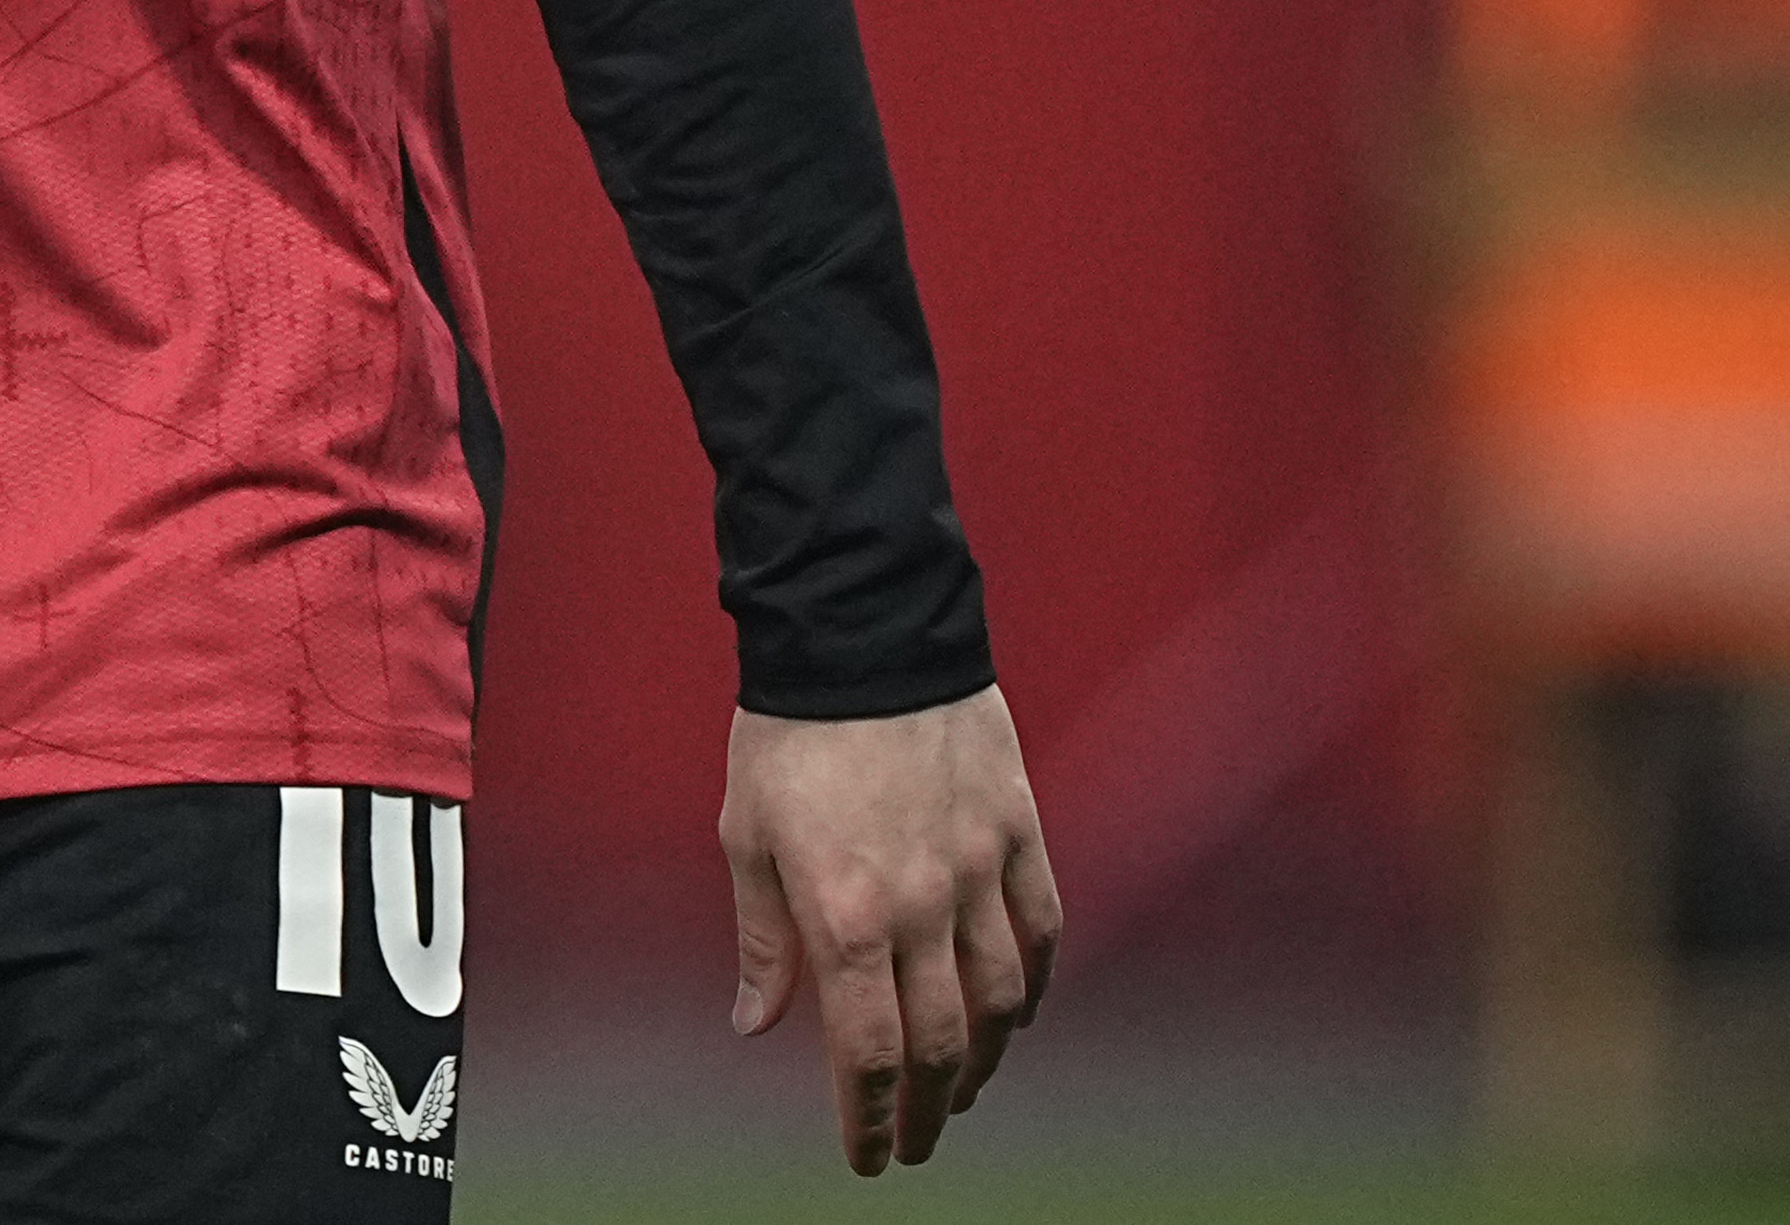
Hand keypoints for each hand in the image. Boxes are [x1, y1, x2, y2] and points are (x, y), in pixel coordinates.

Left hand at [722, 686, 1059, 1174]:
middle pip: (940, 1042)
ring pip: (1000, 999)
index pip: (867, 1050)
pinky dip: (1035, 984)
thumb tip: (756, 1026)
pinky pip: (1043, 929)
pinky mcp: (1019, 832)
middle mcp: (922, 906)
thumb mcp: (746, 835)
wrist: (860, 634)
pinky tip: (1016, 1015)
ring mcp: (980, 871)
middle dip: (927, 1109)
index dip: (869, 1116)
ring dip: (982, 1059)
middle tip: (914, 1144)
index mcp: (845, 913)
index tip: (867, 1157)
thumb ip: (763, 940)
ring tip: (959, 1090)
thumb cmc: (786, 734)